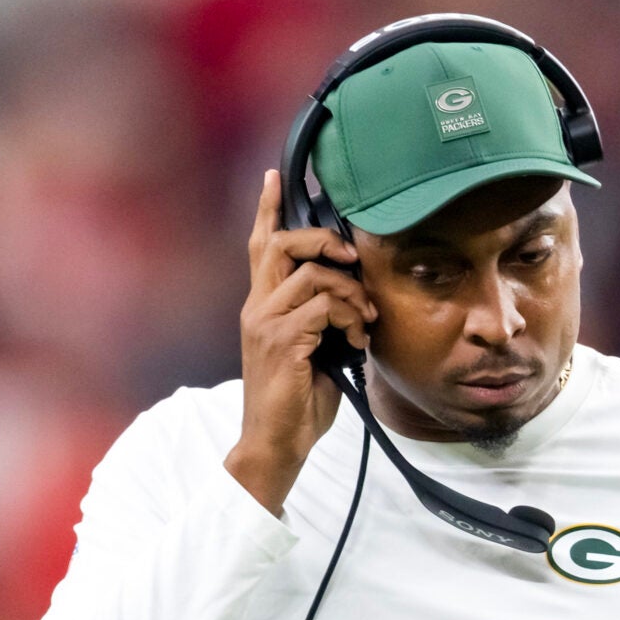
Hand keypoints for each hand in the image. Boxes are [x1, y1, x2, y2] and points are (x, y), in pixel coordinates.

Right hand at [227, 168, 374, 515]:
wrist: (276, 443)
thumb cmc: (296, 402)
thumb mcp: (311, 351)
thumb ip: (319, 319)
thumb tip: (353, 298)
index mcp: (260, 307)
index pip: (259, 246)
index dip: (267, 210)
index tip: (275, 176)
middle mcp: (257, 308)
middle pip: (282, 245)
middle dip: (324, 242)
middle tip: (351, 259)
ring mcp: (267, 323)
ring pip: (314, 275)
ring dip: (351, 293)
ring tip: (363, 321)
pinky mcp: (284, 340)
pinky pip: (324, 306)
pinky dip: (350, 318)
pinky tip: (357, 341)